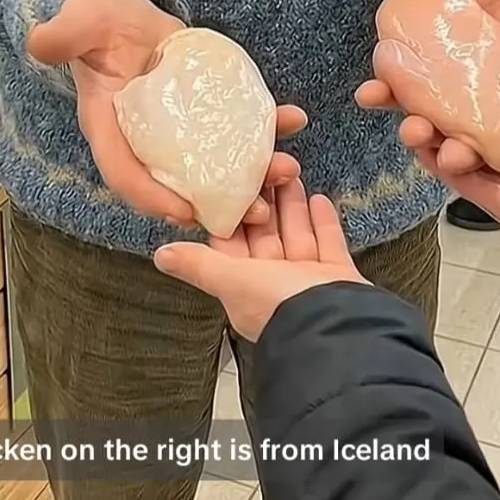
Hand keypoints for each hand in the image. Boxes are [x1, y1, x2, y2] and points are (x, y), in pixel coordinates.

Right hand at [28, 0, 305, 225]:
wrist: (121, 11)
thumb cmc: (95, 21)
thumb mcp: (79, 23)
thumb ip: (63, 34)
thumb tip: (40, 41)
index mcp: (111, 128)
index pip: (127, 174)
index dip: (154, 199)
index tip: (188, 215)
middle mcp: (149, 138)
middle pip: (184, 181)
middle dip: (223, 201)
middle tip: (258, 211)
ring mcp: (183, 125)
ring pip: (219, 159)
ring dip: (255, 170)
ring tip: (288, 170)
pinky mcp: (207, 105)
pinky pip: (238, 123)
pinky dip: (267, 125)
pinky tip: (294, 117)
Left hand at [154, 179, 367, 341]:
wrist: (338, 327)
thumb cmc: (280, 307)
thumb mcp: (233, 281)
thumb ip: (200, 265)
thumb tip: (161, 256)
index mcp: (246, 287)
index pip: (233, 245)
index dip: (232, 216)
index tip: (232, 186)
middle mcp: (275, 284)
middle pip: (267, 236)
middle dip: (265, 205)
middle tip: (266, 171)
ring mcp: (309, 281)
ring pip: (297, 235)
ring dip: (292, 207)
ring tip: (291, 175)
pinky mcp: (338, 276)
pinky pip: (328, 243)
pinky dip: (322, 221)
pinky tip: (319, 198)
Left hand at [357, 0, 499, 173]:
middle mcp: (479, 97)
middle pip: (474, 135)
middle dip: (462, 152)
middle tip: (452, 159)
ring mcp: (442, 90)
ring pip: (433, 120)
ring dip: (419, 130)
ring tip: (410, 131)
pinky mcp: (411, 74)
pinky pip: (394, 89)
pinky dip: (380, 93)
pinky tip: (367, 95)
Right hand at [416, 62, 499, 261]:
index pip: (498, 126)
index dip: (470, 111)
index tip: (442, 90)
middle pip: (478, 150)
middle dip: (445, 133)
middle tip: (416, 113)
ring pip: (474, 173)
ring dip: (444, 154)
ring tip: (415, 132)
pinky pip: (485, 196)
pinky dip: (461, 179)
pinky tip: (438, 158)